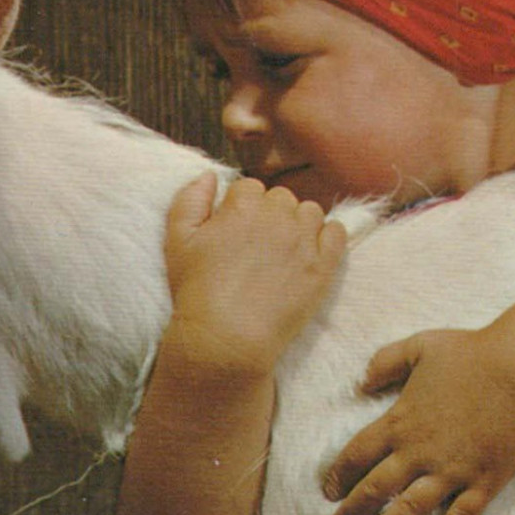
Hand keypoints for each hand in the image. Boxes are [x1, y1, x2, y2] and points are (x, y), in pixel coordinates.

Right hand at [164, 172, 347, 376]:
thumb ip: (189, 199)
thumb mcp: (177, 240)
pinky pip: (337, 233)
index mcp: (243, 204)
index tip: (235, 232)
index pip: (249, 188)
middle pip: (281, 198)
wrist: (227, 338)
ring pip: (309, 212)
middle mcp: (278, 214)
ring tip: (282, 252)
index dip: (241, 209)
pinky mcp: (324, 265)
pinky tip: (311, 253)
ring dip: (298, 224)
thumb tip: (209, 175)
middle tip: (256, 247)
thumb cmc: (197, 291)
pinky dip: (327, 237)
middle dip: (270, 215)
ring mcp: (304, 239)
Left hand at [320, 328, 514, 514]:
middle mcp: (420, 451)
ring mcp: (452, 470)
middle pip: (376, 489)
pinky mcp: (483, 481)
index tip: (329, 492)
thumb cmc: (471, 354)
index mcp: (402, 421)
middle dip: (353, 513)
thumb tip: (361, 383)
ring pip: (409, 511)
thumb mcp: (419, 346)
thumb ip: (385, 361)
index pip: (359, 454)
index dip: (339, 475)